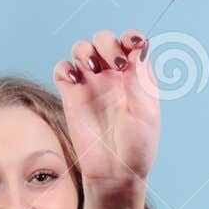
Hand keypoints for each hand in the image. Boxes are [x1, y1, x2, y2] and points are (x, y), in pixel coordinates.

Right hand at [52, 29, 161, 186]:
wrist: (115, 172)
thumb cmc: (137, 147)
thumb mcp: (146, 113)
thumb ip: (140, 80)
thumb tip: (140, 48)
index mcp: (136, 75)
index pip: (131, 43)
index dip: (131, 37)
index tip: (133, 43)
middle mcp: (112, 75)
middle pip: (104, 40)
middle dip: (108, 43)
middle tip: (115, 63)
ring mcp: (91, 84)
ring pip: (81, 49)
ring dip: (84, 50)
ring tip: (90, 66)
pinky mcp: (71, 96)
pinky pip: (62, 70)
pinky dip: (65, 67)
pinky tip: (74, 79)